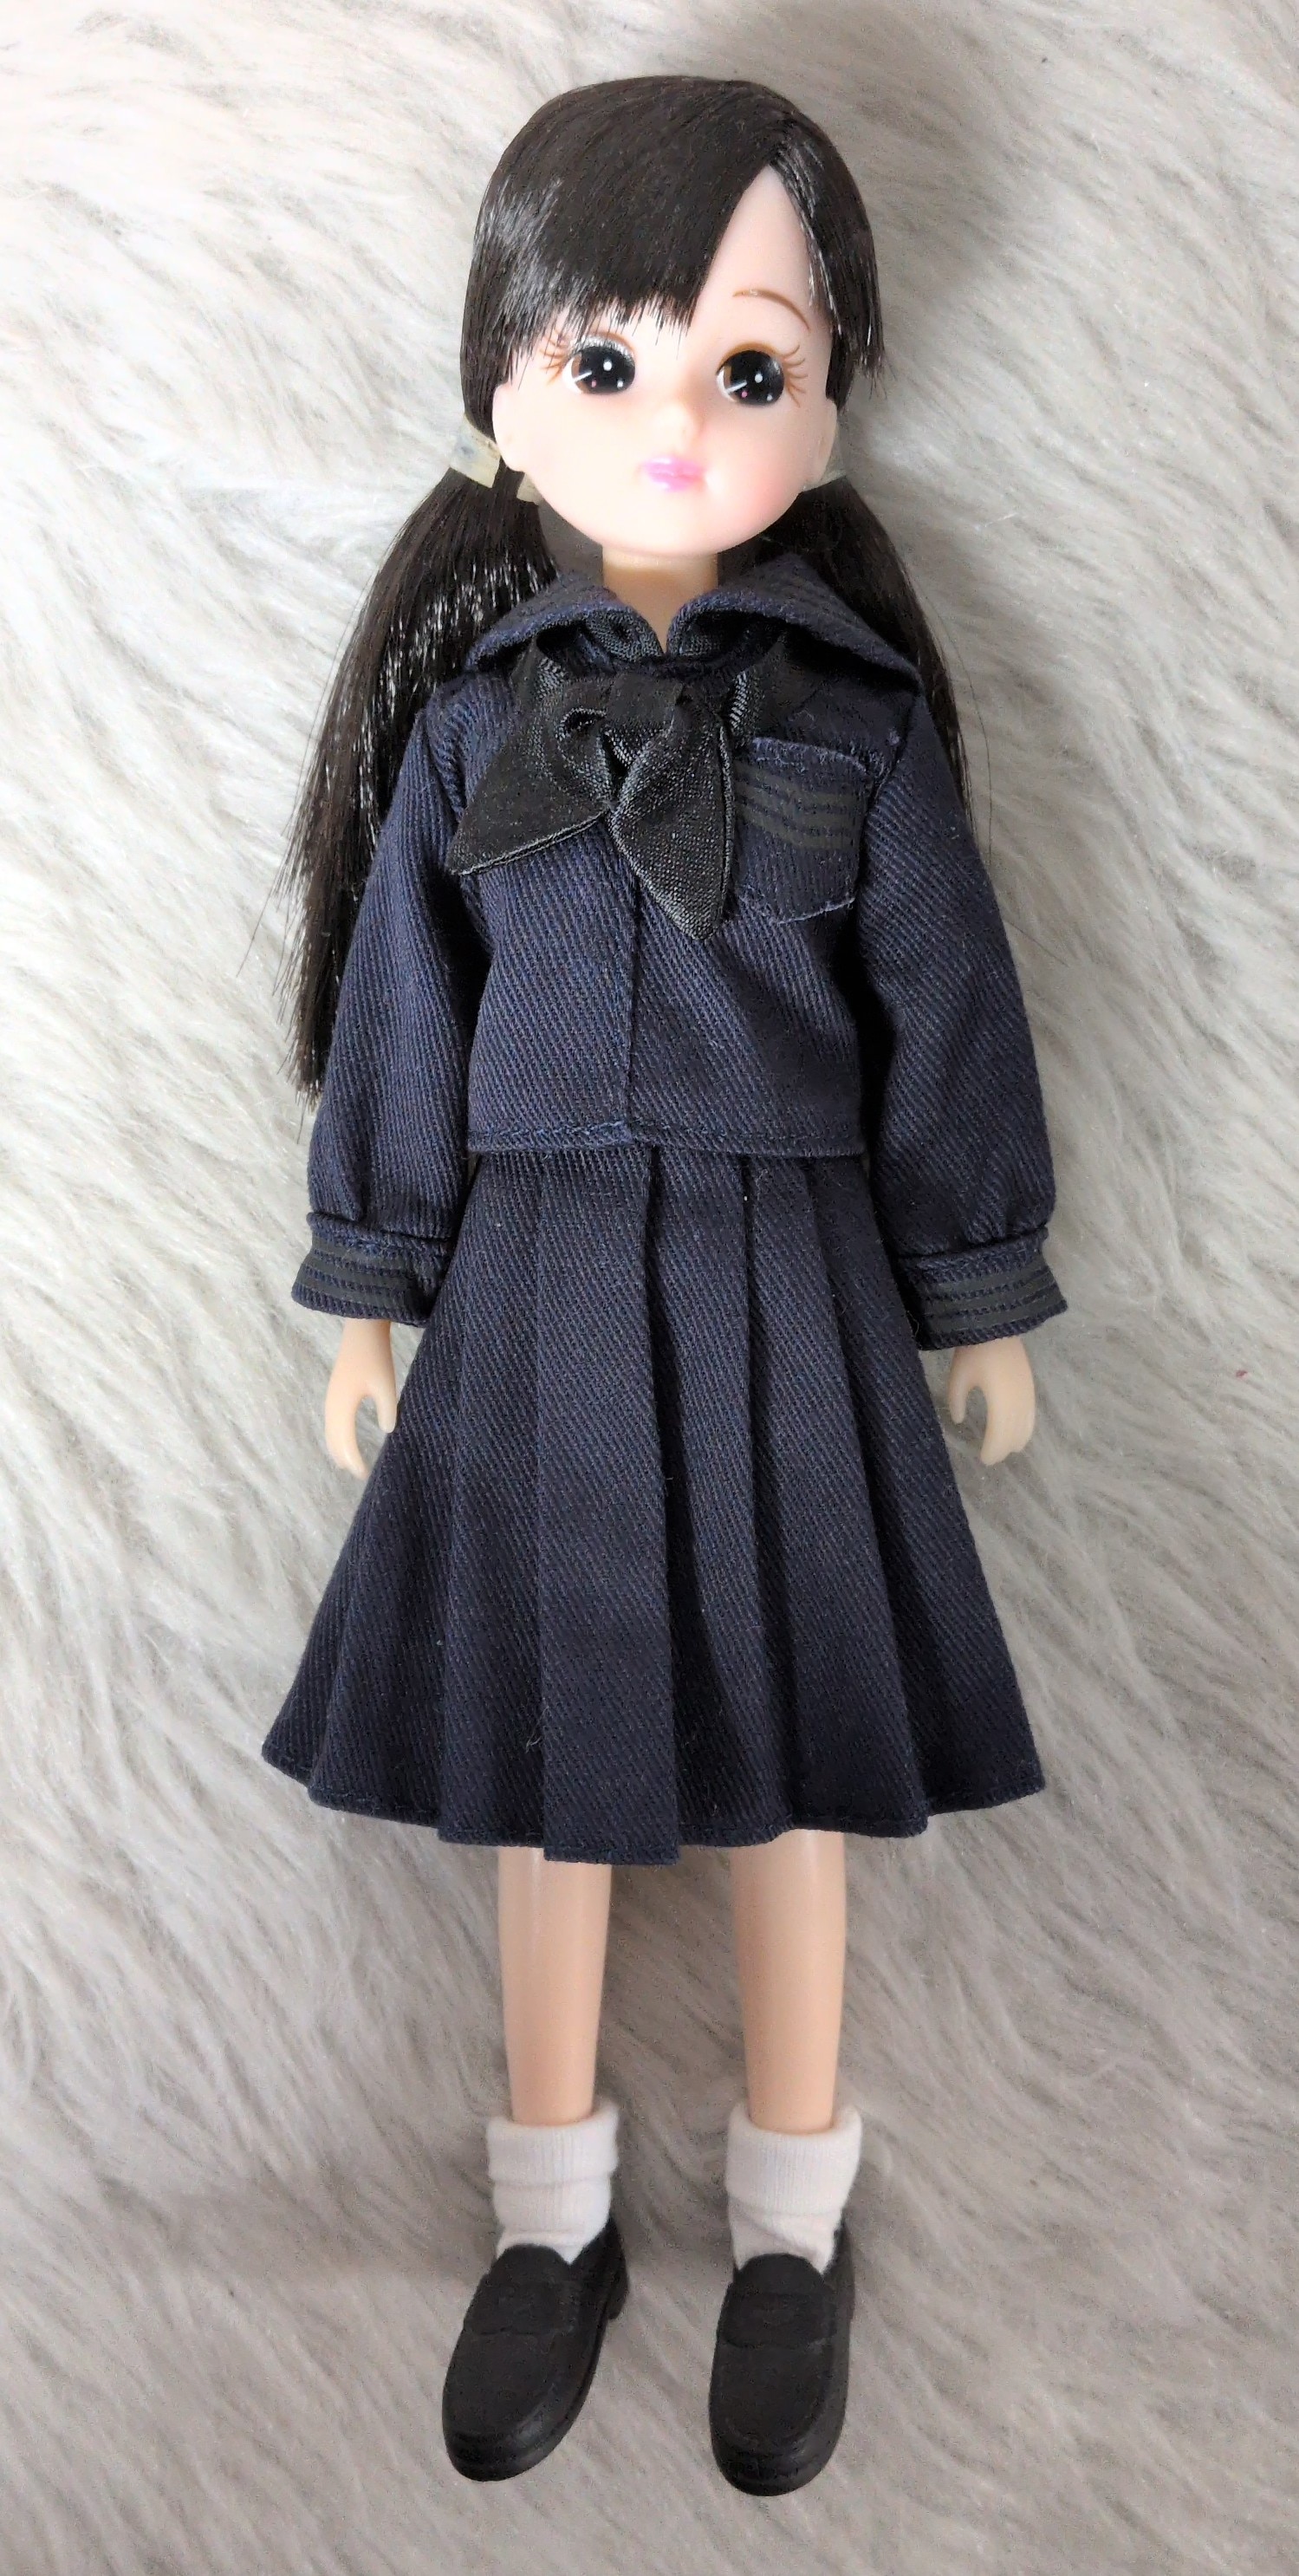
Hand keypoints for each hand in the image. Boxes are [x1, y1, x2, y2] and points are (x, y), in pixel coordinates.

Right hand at [324, 1318, 396, 1477]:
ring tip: (350, 1464)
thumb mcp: (386, 1384)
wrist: (361, 1330)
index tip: (365, 1475)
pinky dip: (336, 1436)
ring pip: (330, 1431)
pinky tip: (344, 1439)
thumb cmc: (376, 1356)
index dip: (354, 1461)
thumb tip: (387, 1431)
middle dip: (345, 1459)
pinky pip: (331, 1422)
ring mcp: (331, 1397)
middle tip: (360, 1474)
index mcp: (343, 1405)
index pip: (345, 1442)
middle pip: (333, 1440)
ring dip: (339, 1448)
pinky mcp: (335, 1392)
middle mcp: (332, 1404)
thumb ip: (387, 1409)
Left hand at [947, 1335, 1035, 1464]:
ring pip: (1027, 1424)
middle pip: (1015, 1432)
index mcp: (1001, 1400)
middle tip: (992, 1459)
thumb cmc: (973, 1351)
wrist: (996, 1324)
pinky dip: (1026, 1426)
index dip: (993, 1449)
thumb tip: (959, 1420)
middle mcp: (1019, 1399)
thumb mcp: (958, 1377)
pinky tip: (1019, 1431)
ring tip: (1007, 1449)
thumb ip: (957, 1401)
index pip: (1000, 1434)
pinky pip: (1031, 1413)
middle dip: (1004, 1448)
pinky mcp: (1030, 1384)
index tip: (984, 1460)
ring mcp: (1027, 1391)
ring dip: (1017, 1439)